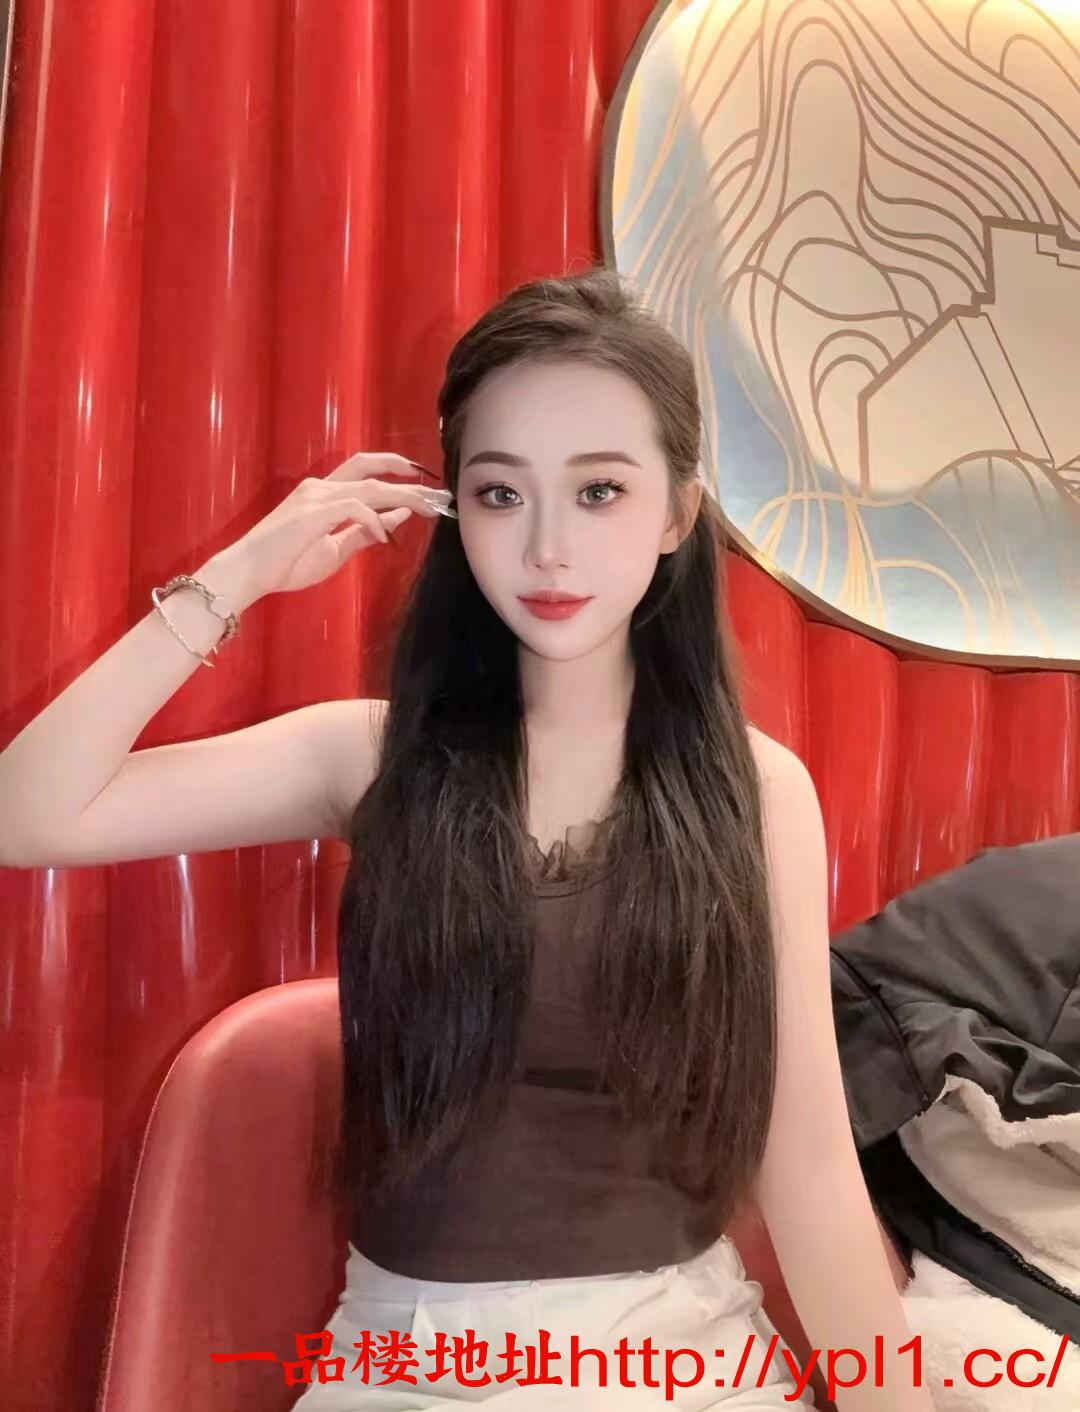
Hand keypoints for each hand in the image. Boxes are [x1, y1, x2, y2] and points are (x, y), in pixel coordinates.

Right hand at [221, 453, 450, 601]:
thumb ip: (364, 533)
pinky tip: (385, 534)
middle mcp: (319, 487)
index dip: (393, 470)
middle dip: (407, 479)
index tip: (422, 481)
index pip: (364, 471)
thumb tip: (399, 517)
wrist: (247, 573)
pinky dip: (375, 518)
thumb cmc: (284, 565)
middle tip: (438, 494)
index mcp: (323, 494)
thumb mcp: (334, 550)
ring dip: (402, 495)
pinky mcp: (312, 512)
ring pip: (368, 486)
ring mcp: (315, 497)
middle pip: (370, 469)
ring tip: (427, 508)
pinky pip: (354, 507)